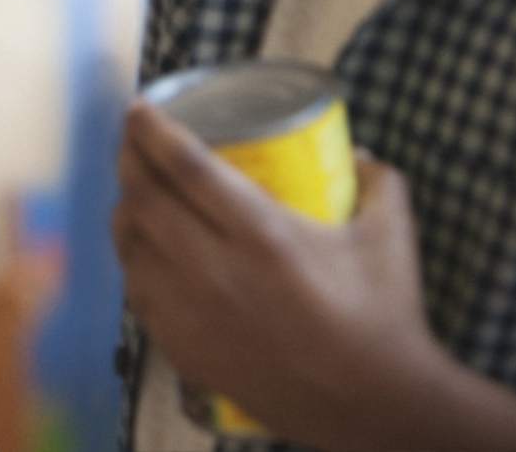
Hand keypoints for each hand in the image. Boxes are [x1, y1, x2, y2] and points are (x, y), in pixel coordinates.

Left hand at [111, 100, 449, 449]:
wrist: (374, 406)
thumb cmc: (383, 317)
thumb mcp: (391, 235)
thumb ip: (379, 181)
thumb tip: (358, 151)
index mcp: (262, 235)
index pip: (184, 167)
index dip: (151, 130)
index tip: (138, 108)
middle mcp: (214, 271)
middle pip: (143, 199)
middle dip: (128, 159)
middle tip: (131, 140)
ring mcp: (192, 313)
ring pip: (130, 245)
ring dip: (124, 209)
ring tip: (134, 191)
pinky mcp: (183, 348)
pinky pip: (137, 292)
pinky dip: (132, 260)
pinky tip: (142, 249)